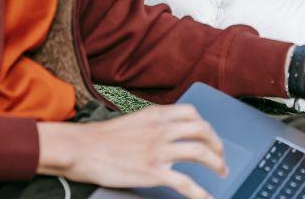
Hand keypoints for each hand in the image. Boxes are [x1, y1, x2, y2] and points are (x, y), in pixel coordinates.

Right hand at [37, 105, 225, 198]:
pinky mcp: (154, 172)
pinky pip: (185, 183)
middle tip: (220, 156)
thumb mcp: (134, 120)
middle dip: (217, 144)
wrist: (82, 148)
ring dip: (216, 163)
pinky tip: (207, 198)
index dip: (205, 125)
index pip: (193, 113)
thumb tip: (168, 129)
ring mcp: (159, 150)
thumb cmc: (102, 138)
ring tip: (222, 172)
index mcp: (157, 115)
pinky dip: (201, 192)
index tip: (209, 136)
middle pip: (203, 131)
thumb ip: (154, 123)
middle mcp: (162, 130)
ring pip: (200, 153)